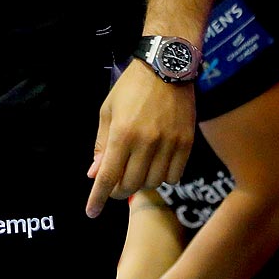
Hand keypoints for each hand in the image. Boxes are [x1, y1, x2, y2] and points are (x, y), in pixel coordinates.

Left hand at [87, 62, 194, 217]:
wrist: (166, 66)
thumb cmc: (131, 88)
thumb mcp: (108, 112)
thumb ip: (101, 145)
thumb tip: (94, 174)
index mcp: (122, 134)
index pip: (108, 177)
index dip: (98, 198)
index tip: (91, 212)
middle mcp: (146, 142)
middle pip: (131, 185)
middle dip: (119, 190)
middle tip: (116, 183)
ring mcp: (169, 144)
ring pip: (153, 183)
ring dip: (142, 183)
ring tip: (138, 169)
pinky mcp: (186, 143)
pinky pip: (175, 176)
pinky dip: (164, 177)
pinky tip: (158, 165)